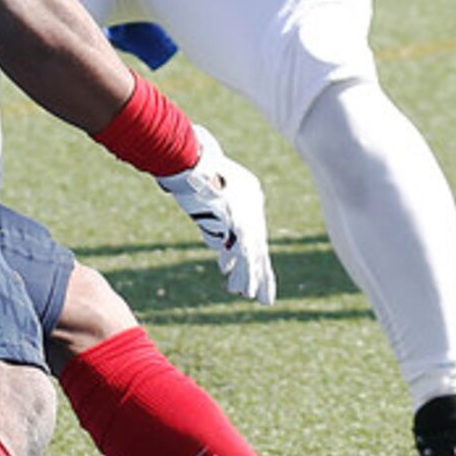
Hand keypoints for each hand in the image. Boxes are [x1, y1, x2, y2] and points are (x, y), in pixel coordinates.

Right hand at [157, 125, 275, 304]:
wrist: (190, 158)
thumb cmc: (190, 165)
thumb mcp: (204, 192)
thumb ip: (212, 217)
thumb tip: (218, 243)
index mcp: (250, 193)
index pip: (252, 230)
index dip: (249, 254)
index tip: (245, 272)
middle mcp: (253, 205)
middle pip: (259, 246)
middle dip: (262, 272)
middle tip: (266, 296)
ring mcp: (247, 214)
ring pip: (253, 254)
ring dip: (251, 278)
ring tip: (252, 298)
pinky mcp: (238, 223)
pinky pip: (244, 254)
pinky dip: (244, 273)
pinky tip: (245, 290)